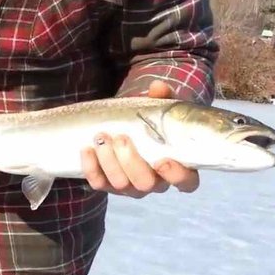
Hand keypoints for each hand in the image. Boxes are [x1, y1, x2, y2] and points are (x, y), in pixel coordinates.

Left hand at [80, 81, 200, 197]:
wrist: (126, 126)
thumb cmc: (151, 122)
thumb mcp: (160, 109)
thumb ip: (162, 99)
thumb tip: (157, 87)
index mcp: (176, 167)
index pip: (186, 183)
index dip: (176, 176)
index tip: (162, 160)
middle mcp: (155, 182)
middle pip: (146, 184)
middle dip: (131, 162)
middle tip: (122, 138)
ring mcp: (131, 186)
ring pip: (121, 185)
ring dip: (109, 162)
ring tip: (101, 136)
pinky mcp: (108, 185)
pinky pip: (99, 183)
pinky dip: (91, 167)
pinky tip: (87, 149)